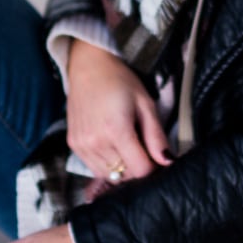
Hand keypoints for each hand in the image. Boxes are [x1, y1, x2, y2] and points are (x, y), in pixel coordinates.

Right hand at [65, 38, 170, 183]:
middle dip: (138, 166)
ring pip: (109, 175)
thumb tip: (168, 162)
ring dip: (122, 168)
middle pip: (125, 175)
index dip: (153, 167)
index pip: (140, 170)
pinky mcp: (74, 145)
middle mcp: (95, 142)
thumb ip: (156, 137)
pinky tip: (112, 145)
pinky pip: (95, 168)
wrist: (89, 67)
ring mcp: (82, 145)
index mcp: (116, 130)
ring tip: (126, 144)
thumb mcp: (145, 104)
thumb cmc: (120, 82)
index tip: (155, 155)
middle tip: (142, 146)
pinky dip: (107, 164)